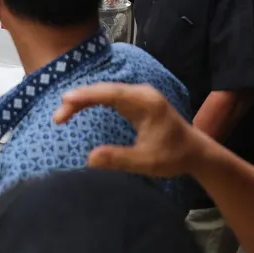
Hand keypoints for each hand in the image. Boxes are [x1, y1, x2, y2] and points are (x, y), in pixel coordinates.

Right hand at [52, 83, 205, 178]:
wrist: (195, 152)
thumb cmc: (173, 156)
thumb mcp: (146, 162)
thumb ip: (119, 159)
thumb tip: (89, 158)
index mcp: (147, 103)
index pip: (112, 94)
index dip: (87, 95)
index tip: (66, 100)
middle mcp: (143, 94)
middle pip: (105, 90)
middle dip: (80, 99)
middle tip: (58, 116)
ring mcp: (140, 95)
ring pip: (106, 92)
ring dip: (85, 99)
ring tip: (63, 112)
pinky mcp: (137, 101)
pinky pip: (111, 96)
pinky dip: (94, 100)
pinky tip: (80, 106)